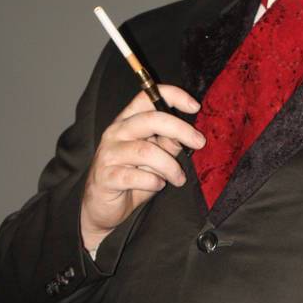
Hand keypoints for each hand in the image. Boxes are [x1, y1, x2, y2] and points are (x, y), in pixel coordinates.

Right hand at [80, 85, 204, 248]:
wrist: (102, 207)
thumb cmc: (132, 178)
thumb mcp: (156, 159)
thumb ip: (168, 144)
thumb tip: (187, 135)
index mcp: (127, 121)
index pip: (146, 97)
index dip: (172, 96)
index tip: (195, 107)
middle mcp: (116, 132)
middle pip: (150, 119)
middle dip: (180, 129)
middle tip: (200, 142)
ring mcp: (108, 154)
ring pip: (146, 151)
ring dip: (170, 166)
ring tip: (178, 178)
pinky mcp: (105, 176)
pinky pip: (135, 176)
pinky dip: (153, 182)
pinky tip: (158, 185)